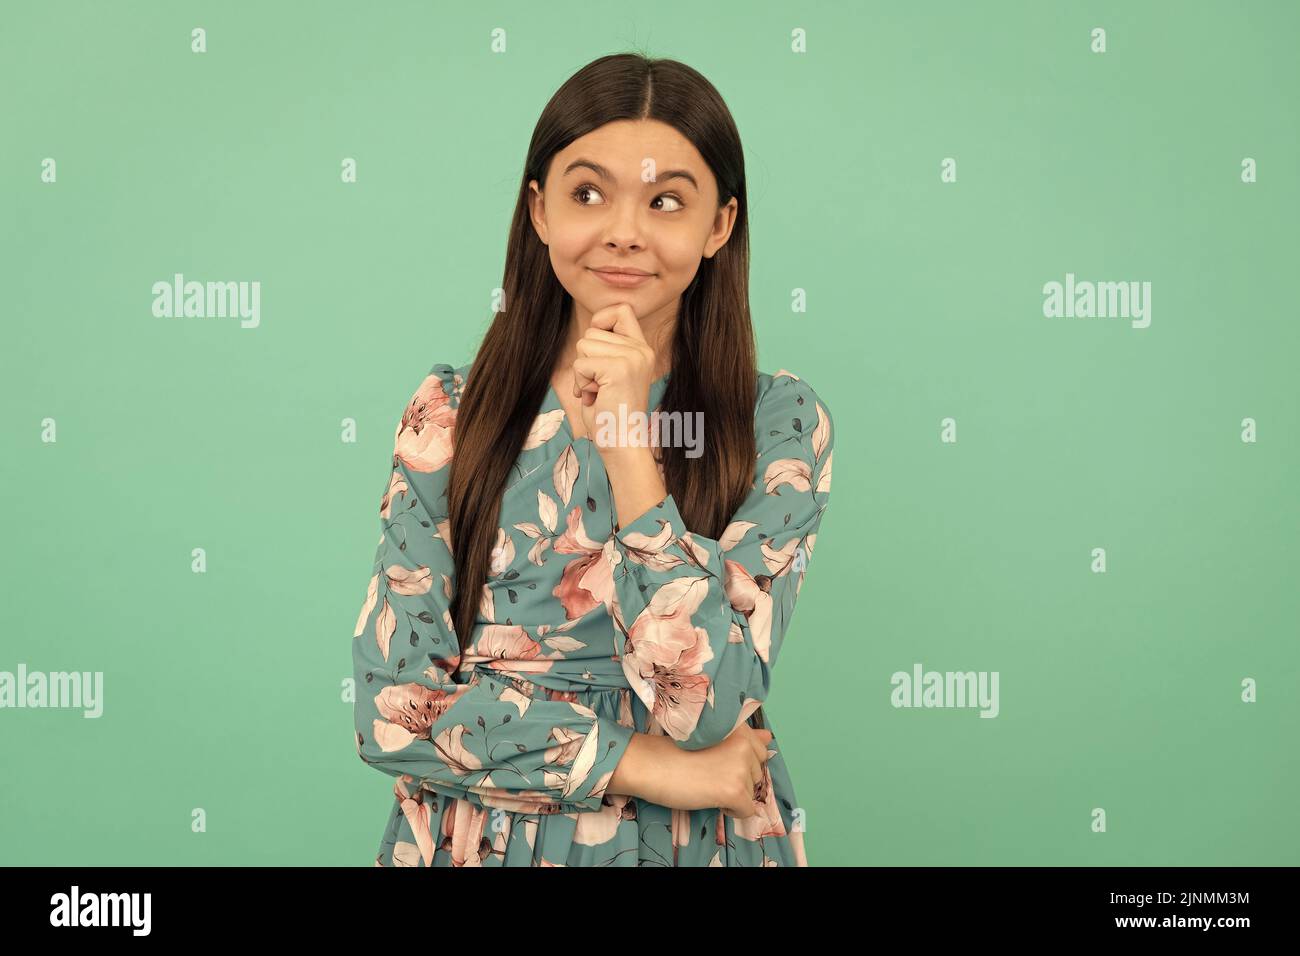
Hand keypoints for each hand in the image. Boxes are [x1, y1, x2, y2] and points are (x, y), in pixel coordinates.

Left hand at [571, 303, 656, 453]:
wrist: (622, 442)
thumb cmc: (611, 412)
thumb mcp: (611, 373)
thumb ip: (607, 349)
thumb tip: (592, 327)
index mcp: (643, 348)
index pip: (621, 309)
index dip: (602, 319)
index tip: (597, 347)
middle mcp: (641, 349)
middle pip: (592, 330)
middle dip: (586, 359)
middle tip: (600, 384)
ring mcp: (632, 357)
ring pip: (584, 344)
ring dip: (582, 372)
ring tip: (598, 391)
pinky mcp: (619, 368)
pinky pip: (581, 363)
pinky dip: (581, 383)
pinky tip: (596, 397)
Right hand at [663, 725, 775, 817]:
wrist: (651, 765)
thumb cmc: (676, 751)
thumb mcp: (715, 739)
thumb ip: (744, 737)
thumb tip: (769, 737)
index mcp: (740, 728)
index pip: (760, 752)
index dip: (740, 763)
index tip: (718, 762)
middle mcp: (745, 745)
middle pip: (757, 774)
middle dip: (738, 779)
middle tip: (710, 774)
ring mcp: (740, 768)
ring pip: (752, 793)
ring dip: (733, 794)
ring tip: (707, 784)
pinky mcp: (734, 791)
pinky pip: (747, 811)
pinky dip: (731, 811)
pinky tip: (710, 798)